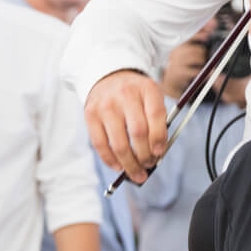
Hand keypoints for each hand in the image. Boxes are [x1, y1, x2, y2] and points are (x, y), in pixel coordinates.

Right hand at [83, 69, 169, 183]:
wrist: (109, 77)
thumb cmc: (136, 95)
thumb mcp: (152, 98)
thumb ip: (158, 122)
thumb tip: (157, 154)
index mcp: (147, 88)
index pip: (156, 115)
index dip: (159, 138)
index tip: (160, 153)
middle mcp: (125, 94)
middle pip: (138, 132)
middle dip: (145, 155)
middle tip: (149, 165)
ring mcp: (105, 105)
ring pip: (119, 143)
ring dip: (130, 164)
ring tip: (137, 173)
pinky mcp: (90, 115)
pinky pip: (100, 144)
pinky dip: (111, 160)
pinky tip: (119, 167)